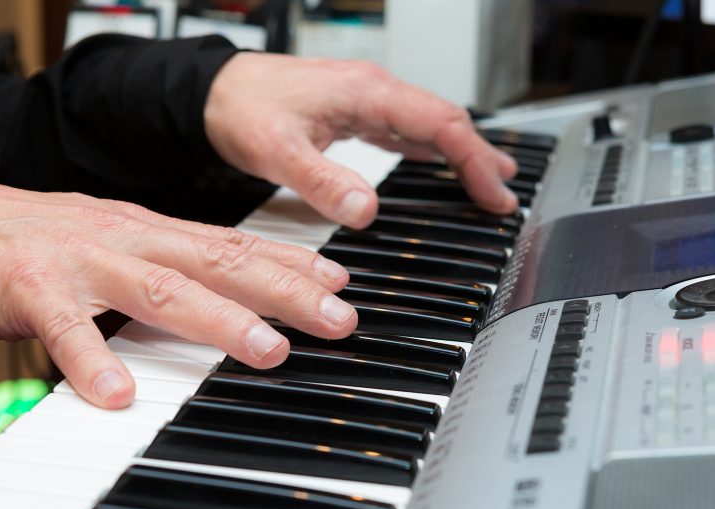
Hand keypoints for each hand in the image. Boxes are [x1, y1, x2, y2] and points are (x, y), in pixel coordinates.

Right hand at [0, 181, 355, 407]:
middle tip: (336, 317)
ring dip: (217, 320)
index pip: (233, 243)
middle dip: (284, 290)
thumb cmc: (34, 242)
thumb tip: (227, 295)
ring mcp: (78, 259)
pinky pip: (62, 330)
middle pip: (218, 261)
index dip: (290, 262)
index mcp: (146, 230)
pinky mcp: (27, 287)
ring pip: (160, 288)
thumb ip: (165, 268)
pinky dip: (91, 360)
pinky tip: (117, 395)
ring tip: (265, 349)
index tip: (339, 281)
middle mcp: (124, 238)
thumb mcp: (112, 246)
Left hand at [204, 53, 518, 228]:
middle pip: (445, 121)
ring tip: (487, 180)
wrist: (211, 92)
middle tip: (503, 195)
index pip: (441, 124)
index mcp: (367, 93)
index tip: (493, 195)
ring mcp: (364, 99)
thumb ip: (323, 181)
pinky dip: (429, 148)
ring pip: (427, 123)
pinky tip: (434, 162)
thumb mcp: (278, 150)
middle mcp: (372, 91)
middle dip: (480, 157)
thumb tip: (366, 210)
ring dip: (460, 152)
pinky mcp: (351, 111)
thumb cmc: (241, 109)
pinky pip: (404, 127)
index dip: (474, 161)